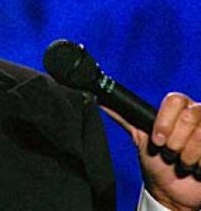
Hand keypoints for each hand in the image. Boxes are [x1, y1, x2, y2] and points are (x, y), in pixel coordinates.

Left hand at [104, 93, 200, 210]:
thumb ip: (124, 116)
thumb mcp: (139, 136)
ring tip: (182, 162)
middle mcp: (197, 114)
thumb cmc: (156, 163)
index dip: (165, 121)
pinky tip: (197, 167)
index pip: (175, 100)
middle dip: (175, 141)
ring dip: (188, 155)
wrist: (172, 191)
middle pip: (190, 116)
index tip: (156, 140)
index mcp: (178, 108)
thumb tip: (100, 100)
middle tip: (168, 153)